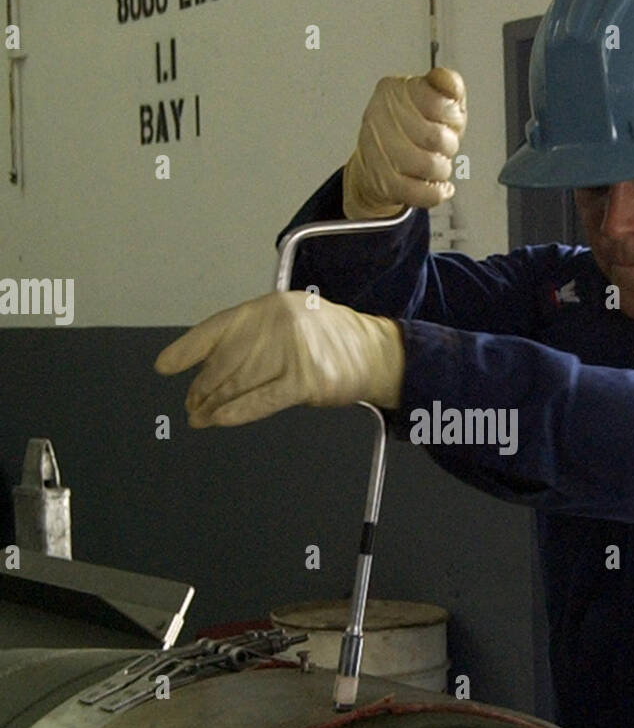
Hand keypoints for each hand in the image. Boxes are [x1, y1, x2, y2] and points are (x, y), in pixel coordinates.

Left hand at [154, 292, 404, 423]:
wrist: (375, 352)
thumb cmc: (331, 340)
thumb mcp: (292, 321)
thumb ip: (255, 336)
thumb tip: (211, 364)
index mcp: (270, 307)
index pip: (218, 328)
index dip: (187, 349)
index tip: (165, 366)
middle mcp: (278, 325)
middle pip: (225, 362)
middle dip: (202, 387)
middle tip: (191, 403)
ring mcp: (293, 352)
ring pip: (239, 383)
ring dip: (213, 404)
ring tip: (199, 417)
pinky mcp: (306, 381)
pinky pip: (261, 400)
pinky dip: (236, 412)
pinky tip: (219, 420)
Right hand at [342, 66, 466, 219]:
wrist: (377, 161)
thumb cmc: (411, 127)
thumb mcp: (435, 99)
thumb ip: (448, 86)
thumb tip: (446, 80)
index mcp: (393, 90)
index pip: (437, 104)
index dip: (452, 117)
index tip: (447, 120)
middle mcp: (380, 117)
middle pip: (435, 137)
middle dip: (449, 145)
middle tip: (444, 145)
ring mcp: (378, 151)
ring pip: (428, 165)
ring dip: (442, 168)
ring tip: (438, 164)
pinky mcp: (382, 182)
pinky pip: (419, 192)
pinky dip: (436, 192)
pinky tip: (441, 186)